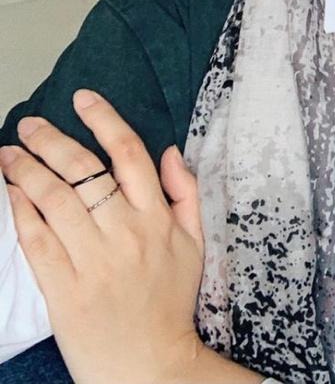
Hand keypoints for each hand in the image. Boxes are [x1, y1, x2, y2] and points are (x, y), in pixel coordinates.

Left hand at [0, 89, 209, 383]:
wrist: (149, 366)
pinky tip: (11, 193)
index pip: (128, 154)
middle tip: (30, 124)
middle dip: (51, 141)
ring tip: (10, 154)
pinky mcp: (64, 290)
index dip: (104, 119)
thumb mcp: (195, 243)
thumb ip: (185, 193)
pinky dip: (21, 212)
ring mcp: (92, 262)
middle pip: (83, 173)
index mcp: (156, 219)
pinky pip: (37, 242)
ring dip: (27, 171)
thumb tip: (169, 151)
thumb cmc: (170, 301)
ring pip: (55, 201)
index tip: (82, 98)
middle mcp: (124, 234)